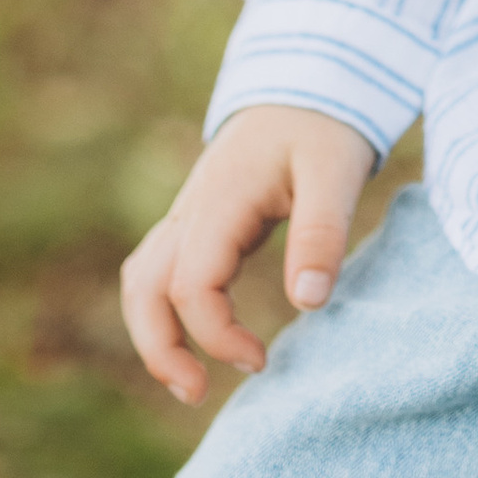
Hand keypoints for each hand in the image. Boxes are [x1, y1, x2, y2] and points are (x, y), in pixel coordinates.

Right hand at [119, 105, 376, 403]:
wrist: (306, 83)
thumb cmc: (322, 126)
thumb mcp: (335, 172)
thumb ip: (321, 234)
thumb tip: (308, 304)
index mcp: (220, 199)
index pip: (190, 284)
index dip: (215, 334)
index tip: (261, 361)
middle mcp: (192, 208)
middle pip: (142, 287)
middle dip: (157, 347)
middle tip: (197, 393)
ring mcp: (189, 213)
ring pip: (141, 280)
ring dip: (153, 332)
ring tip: (191, 381)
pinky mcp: (199, 220)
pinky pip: (160, 271)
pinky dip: (165, 310)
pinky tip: (202, 336)